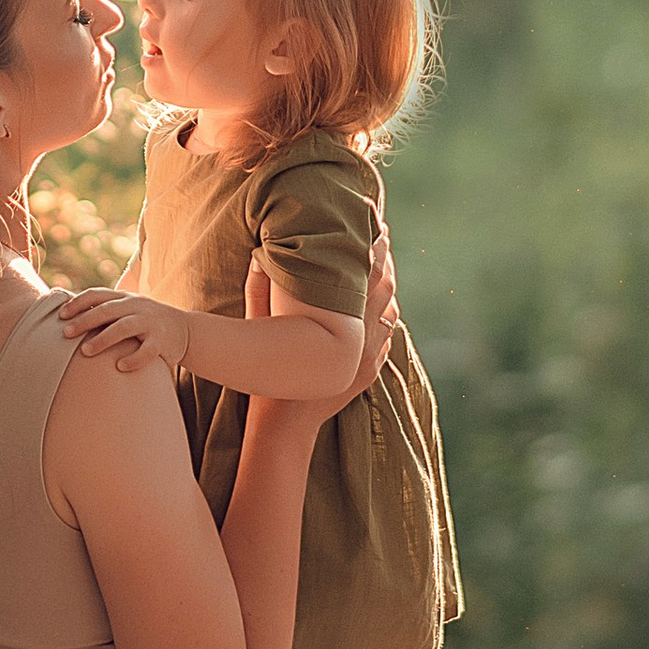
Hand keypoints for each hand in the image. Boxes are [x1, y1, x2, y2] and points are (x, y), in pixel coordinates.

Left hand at [57, 283, 191, 377]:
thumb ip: (105, 310)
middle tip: (66, 333)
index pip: (97, 294)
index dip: (78, 302)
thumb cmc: (146, 322)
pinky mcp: (162, 341)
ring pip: (124, 327)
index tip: (60, 315)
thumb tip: (69, 317)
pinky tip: (120, 368)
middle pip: (107, 310)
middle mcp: (137, 307)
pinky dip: (133, 359)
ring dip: (103, 339)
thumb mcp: (128, 310)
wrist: (186, 330)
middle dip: (84, 321)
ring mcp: (150, 323)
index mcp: (125, 298)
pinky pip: (147, 350)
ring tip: (85, 351)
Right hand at [240, 232, 395, 390]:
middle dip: (384, 260)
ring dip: (387, 289)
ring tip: (381, 267)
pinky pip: (387, 336)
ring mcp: (370, 353)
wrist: (285, 423)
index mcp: (339, 317)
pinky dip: (384, 317)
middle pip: (385, 286)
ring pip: (391, 311)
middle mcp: (361, 334)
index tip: (376, 225)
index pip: (366, 271)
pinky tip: (378, 307)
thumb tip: (258, 254)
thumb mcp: (257, 325)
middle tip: (381, 236)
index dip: (374, 246)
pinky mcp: (371, 369)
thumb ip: (259, 286)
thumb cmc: (266, 370)